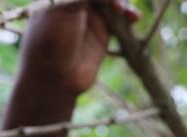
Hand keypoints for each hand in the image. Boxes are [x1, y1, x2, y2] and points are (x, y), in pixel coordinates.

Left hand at [17, 0, 138, 96]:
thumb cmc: (52, 39)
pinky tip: (134, 17)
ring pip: (111, 1)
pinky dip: (129, 15)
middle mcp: (74, 1)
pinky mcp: (102, 32)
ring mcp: (89, 15)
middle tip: (116, 3)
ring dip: (121, 1)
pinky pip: (120, 18)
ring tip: (123, 10)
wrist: (56, 77)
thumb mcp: (65, 6)